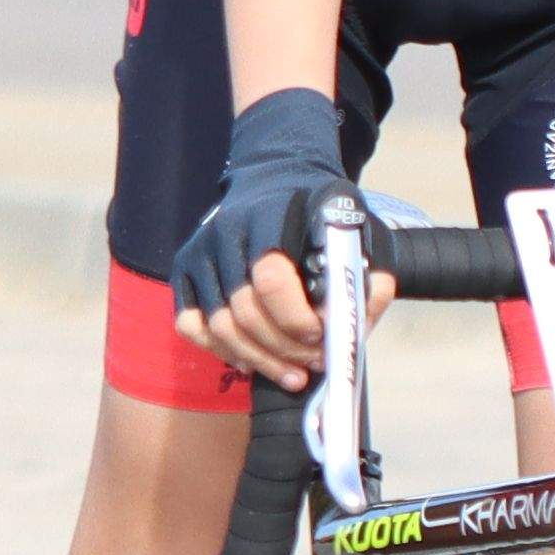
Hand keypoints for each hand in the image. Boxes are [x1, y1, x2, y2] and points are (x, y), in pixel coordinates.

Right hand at [169, 92, 348, 390]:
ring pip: (218, 325)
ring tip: (293, 374)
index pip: (270, 277)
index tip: (321, 335)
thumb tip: (358, 324)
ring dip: (259, 359)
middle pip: (244, 310)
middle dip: (283, 348)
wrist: (274, 180)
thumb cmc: (318, 214)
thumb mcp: (357, 229)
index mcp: (272, 215)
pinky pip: (190, 325)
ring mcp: (200, 250)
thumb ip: (369, 276)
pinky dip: (220, 350)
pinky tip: (251, 361)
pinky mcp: (184, 269)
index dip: (294, 318)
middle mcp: (227, 230)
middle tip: (314, 363)